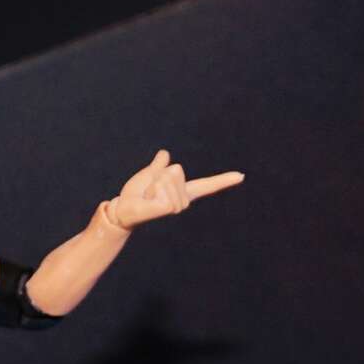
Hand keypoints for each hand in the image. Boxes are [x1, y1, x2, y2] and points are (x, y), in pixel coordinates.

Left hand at [104, 149, 243, 230]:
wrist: (123, 209)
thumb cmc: (136, 195)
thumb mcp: (149, 174)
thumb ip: (159, 165)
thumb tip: (165, 153)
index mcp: (183, 191)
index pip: (207, 185)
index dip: (224, 180)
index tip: (241, 176)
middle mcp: (184, 201)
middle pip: (177, 170)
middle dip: (159, 174)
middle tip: (150, 190)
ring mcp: (176, 207)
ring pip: (168, 177)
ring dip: (153, 182)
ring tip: (148, 195)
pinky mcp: (167, 209)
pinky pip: (162, 185)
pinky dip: (151, 187)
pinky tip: (148, 199)